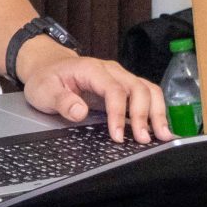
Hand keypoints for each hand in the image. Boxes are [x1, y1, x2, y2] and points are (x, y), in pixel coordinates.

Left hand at [20, 46, 173, 144]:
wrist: (47, 66)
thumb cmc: (46, 78)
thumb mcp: (44, 89)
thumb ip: (61, 101)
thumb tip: (80, 112)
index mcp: (92, 69)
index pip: (114, 90)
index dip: (118, 113)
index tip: (118, 136)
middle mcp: (111, 71)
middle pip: (137, 88)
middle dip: (144, 115)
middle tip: (144, 139)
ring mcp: (120, 77)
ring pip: (148, 90)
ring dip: (157, 112)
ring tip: (162, 135)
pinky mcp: (124, 86)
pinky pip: (146, 95)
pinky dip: (156, 110)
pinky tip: (158, 128)